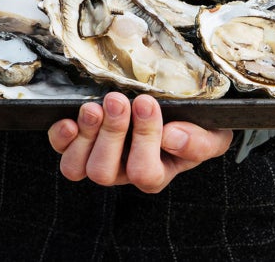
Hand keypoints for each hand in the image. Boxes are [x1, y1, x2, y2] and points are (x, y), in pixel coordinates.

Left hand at [47, 92, 233, 192]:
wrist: (182, 111)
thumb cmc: (197, 126)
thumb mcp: (212, 135)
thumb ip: (198, 142)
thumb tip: (172, 137)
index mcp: (156, 173)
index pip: (144, 173)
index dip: (143, 139)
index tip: (148, 103)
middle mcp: (123, 171)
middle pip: (104, 172)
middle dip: (111, 133)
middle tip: (118, 100)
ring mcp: (99, 158)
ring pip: (78, 167)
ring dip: (86, 134)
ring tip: (96, 107)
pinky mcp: (79, 143)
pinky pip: (61, 150)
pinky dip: (61, 136)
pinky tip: (71, 119)